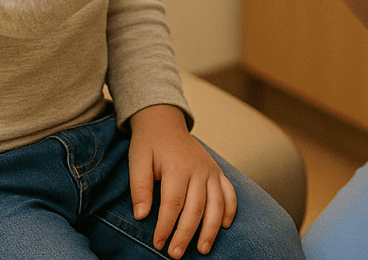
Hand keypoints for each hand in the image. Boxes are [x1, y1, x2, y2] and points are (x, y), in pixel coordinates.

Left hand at [128, 104, 236, 256]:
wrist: (164, 121)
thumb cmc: (149, 144)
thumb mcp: (137, 161)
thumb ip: (140, 187)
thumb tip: (141, 216)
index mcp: (178, 167)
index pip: (173, 204)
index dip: (166, 226)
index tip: (158, 244)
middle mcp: (199, 169)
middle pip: (196, 208)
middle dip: (186, 234)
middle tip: (175, 254)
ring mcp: (211, 170)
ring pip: (216, 204)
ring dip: (210, 229)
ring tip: (202, 249)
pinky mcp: (218, 172)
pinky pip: (229, 193)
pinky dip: (230, 210)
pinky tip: (224, 227)